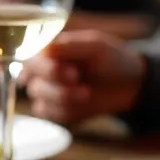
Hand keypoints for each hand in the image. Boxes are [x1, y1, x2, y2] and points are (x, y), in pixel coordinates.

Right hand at [22, 31, 146, 123]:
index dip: (45, 67)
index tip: (72, 72)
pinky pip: (48, 114)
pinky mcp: (52, 110)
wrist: (130, 85)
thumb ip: (70, 45)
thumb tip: (45, 48)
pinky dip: (66, 111)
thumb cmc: (111, 59)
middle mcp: (41, 70)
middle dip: (56, 83)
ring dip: (64, 98)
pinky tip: (82, 105)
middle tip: (79, 80)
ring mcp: (45, 91)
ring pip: (39, 98)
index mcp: (47, 50)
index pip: (29, 58)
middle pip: (29, 79)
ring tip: (87, 94)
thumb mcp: (95, 46)